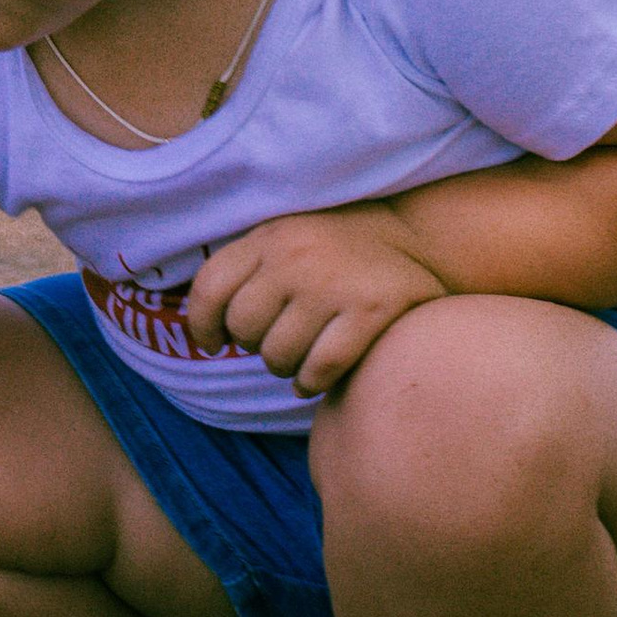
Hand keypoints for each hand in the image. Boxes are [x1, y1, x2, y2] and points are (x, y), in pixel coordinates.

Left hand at [180, 202, 448, 395]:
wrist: (415, 234)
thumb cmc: (337, 246)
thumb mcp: (286, 236)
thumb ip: (249, 267)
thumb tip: (208, 324)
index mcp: (268, 236)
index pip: (210, 287)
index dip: (202, 324)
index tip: (213, 343)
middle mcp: (295, 257)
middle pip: (244, 328)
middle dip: (254, 345)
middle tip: (274, 342)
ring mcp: (333, 284)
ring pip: (278, 355)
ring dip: (283, 367)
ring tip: (299, 356)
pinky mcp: (371, 310)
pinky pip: (319, 369)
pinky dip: (310, 383)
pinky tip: (313, 379)